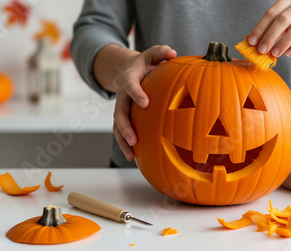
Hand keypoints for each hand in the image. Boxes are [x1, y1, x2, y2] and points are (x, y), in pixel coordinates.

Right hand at [112, 45, 176, 159]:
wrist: (127, 70)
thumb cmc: (146, 64)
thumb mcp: (152, 54)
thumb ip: (161, 52)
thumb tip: (173, 53)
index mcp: (129, 78)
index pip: (130, 85)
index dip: (136, 93)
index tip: (145, 103)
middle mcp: (122, 95)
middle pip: (119, 112)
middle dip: (125, 127)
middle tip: (134, 139)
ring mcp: (121, 107)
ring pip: (117, 125)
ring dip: (123, 140)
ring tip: (131, 154)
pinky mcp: (123, 117)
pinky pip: (121, 132)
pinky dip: (125, 144)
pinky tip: (134, 158)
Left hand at [249, 0, 290, 56]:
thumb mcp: (290, 22)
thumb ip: (275, 29)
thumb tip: (257, 42)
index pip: (273, 11)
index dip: (261, 27)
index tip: (252, 41)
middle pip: (284, 18)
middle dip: (270, 36)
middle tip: (262, 50)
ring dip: (283, 43)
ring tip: (275, 53)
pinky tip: (289, 53)